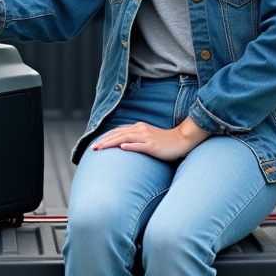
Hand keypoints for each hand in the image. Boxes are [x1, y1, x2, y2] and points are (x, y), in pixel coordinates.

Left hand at [92, 117, 209, 160]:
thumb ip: (135, 139)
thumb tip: (122, 144)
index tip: (95, 144)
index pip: (118, 131)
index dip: (105, 137)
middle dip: (104, 141)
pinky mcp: (153, 146)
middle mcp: (140, 130)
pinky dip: (131, 146)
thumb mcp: (147, 138)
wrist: (182, 140)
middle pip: (118, 134)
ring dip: (112, 143)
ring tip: (101, 148)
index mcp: (138, 128)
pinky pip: (140, 145)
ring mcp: (147, 138)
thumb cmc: (165, 142)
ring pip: (126, 138)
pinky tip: (122, 147)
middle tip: (93, 148)